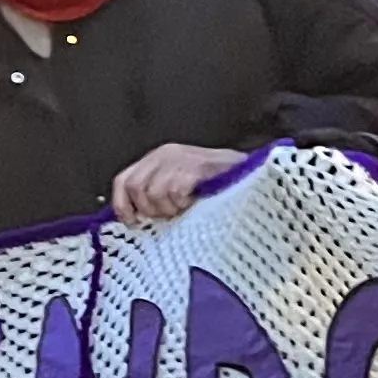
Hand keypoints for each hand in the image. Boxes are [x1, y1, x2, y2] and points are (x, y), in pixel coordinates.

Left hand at [110, 143, 243, 222]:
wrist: (254, 178)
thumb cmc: (222, 188)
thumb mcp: (183, 189)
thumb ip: (159, 197)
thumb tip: (136, 217)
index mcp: (160, 158)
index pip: (124, 181)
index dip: (124, 205)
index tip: (135, 222)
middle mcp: (166, 155)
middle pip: (135, 188)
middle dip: (151, 210)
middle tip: (173, 214)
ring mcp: (180, 159)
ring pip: (153, 194)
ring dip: (171, 209)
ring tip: (188, 208)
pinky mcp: (193, 167)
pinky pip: (174, 193)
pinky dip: (185, 204)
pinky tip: (198, 203)